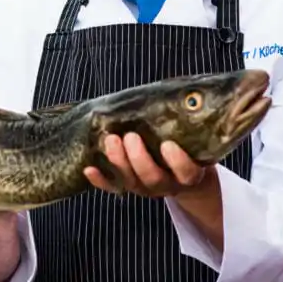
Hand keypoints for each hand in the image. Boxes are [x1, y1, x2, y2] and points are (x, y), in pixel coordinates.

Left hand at [84, 132, 213, 198]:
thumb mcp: (194, 139)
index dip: (177, 162)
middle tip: (130, 136)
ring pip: (131, 182)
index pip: (186, 172)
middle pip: (153, 178)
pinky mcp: (128, 188)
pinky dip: (100, 180)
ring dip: (118, 161)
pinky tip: (88, 168)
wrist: (184, 176)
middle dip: (139, 158)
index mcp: (188, 174)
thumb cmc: (188, 147)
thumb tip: (191, 93)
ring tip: (110, 139)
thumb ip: (190, 121)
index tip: (168, 145)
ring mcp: (146, 188)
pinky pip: (112, 188)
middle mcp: (166, 184)